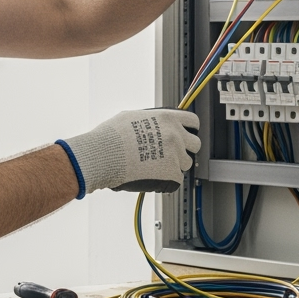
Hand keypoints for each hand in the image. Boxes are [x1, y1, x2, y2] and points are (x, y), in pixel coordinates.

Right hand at [56, 109, 200, 196]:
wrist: (103, 155)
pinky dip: (166, 181)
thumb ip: (151, 120)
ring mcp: (175, 155)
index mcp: (168, 118)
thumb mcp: (132, 116)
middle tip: (171, 154)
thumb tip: (153, 123)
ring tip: (155, 166)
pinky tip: (150, 177)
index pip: (193, 121)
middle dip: (185, 149)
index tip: (186, 134)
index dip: (189, 129)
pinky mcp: (171, 174)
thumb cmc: (111, 137)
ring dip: (175, 166)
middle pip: (195, 144)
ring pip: (186, 163)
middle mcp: (176, 135)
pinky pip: (176, 180)